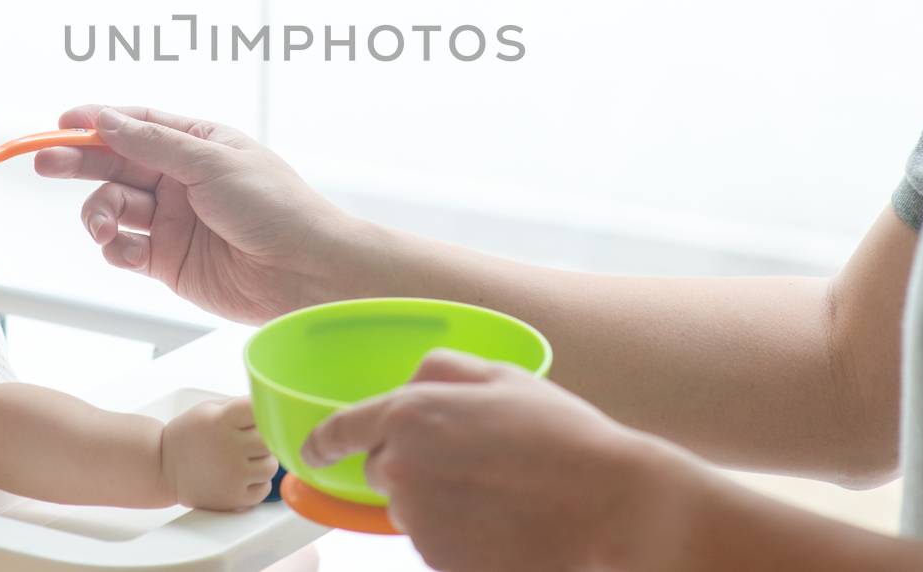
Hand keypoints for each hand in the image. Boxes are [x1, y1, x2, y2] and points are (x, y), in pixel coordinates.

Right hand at [35, 104, 364, 323]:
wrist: (305, 272)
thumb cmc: (273, 206)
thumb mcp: (211, 163)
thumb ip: (153, 143)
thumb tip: (103, 119)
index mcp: (196, 143)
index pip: (136, 123)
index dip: (97, 121)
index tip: (62, 122)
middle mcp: (180, 179)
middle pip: (115, 163)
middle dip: (78, 162)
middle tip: (44, 163)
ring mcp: (173, 221)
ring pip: (113, 207)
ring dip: (97, 213)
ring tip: (101, 226)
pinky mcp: (169, 262)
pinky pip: (124, 249)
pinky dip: (114, 249)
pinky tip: (121, 251)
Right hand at [160, 397, 279, 510]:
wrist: (162, 468)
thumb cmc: (188, 435)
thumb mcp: (208, 409)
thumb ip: (238, 406)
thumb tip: (271, 405)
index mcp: (222, 420)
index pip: (259, 409)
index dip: (267, 410)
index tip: (266, 414)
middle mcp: (229, 447)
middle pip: (271, 439)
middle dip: (265, 437)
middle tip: (252, 439)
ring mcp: (232, 475)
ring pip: (272, 465)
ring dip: (264, 461)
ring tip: (246, 459)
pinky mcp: (233, 498)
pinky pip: (264, 489)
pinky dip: (258, 483)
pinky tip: (243, 475)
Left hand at [301, 350, 686, 571]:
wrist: (608, 507)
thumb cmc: (559, 436)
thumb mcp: (501, 375)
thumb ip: (441, 369)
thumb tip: (410, 380)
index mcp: (410, 415)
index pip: (341, 429)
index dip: (324, 439)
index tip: (315, 447)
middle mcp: (401, 468)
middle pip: (380, 468)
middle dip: (410, 461)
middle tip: (470, 458)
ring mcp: (418, 520)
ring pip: (407, 506)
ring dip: (435, 498)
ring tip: (495, 489)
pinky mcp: (439, 560)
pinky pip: (433, 540)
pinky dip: (455, 532)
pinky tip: (498, 518)